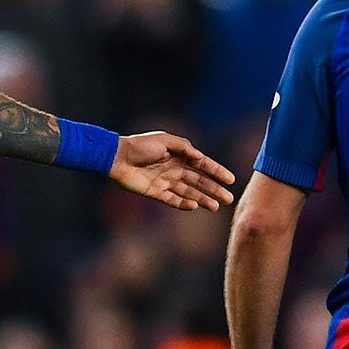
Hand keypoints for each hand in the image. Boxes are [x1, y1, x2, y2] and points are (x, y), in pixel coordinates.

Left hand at [109, 130, 235, 209]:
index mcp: (179, 155)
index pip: (203, 165)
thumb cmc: (140, 145)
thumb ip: (185, 148)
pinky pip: (172, 200)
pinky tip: (194, 206)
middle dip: (214, 190)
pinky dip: (183, 204)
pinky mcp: (155, 192)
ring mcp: (165, 182)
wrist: (117, 157)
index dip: (217, 172)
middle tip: (229, 199)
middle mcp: (174, 169)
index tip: (231, 180)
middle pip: (199, 181)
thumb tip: (201, 158)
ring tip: (215, 207)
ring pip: (188, 192)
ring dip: (202, 199)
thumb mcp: (166, 141)